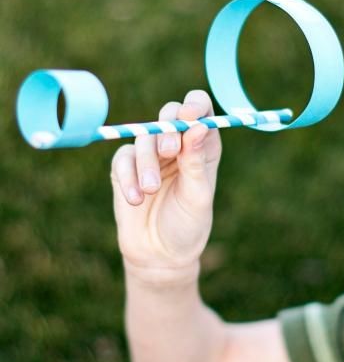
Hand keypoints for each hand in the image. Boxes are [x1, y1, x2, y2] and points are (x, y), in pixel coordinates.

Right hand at [110, 90, 221, 283]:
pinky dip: (127, 177)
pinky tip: (135, 198)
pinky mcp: (125, 168)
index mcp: (203, 147)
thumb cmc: (187, 225)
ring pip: (144, 137)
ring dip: (147, 162)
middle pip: (170, 115)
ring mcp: (150, 155)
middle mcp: (178, 145)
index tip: (190, 115)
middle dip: (168, 130)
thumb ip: (196, 163)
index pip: (201, 111)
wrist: (159, 255)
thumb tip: (198, 127)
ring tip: (150, 190)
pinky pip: (122, 159)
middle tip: (170, 152)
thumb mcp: (198, 196)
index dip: (196, 106)